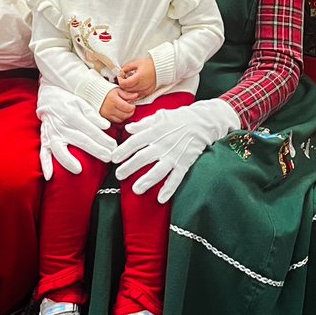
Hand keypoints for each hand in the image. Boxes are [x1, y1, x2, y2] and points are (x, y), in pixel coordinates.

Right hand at [37, 81, 117, 178]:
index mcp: (72, 115)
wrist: (47, 96)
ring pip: (59, 149)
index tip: (114, 147)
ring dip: (68, 160)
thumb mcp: (81, 102)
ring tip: (78, 170)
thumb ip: (93, 114)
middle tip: (108, 158)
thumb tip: (106, 126)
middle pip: (80, 140)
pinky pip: (43, 153)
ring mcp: (52, 134)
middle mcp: (61, 126)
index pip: (90, 130)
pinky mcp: (45, 140)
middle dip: (95, 150)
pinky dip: (45, 164)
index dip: (103, 139)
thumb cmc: (67, 101)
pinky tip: (50, 176)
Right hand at [100, 88, 136, 123]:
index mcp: (113, 99)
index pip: (127, 108)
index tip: (132, 105)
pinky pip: (115, 121)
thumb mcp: (117, 89)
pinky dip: (119, 118)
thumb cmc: (106, 91)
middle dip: (130, 112)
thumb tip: (136, 95)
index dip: (132, 107)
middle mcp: (109, 108)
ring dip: (125, 115)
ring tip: (124, 110)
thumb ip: (127, 94)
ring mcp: (107, 113)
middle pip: (125, 115)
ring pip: (121, 119)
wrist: (94, 93)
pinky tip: (119, 112)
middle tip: (130, 108)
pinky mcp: (105, 117)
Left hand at [112, 97, 239, 202]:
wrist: (202, 122)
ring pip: (159, 170)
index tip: (113, 158)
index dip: (123, 150)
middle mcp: (163, 144)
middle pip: (143, 157)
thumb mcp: (159, 116)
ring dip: (147, 180)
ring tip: (136, 189)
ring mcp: (174, 155)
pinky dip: (169, 188)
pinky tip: (161, 198)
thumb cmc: (179, 118)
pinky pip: (176, 177)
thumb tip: (128, 128)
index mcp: (154, 131)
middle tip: (119, 175)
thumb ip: (143, 123)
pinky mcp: (185, 162)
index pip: (135, 141)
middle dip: (130, 167)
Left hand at [117, 57, 155, 98]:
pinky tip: (133, 87)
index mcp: (139, 78)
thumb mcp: (137, 63)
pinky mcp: (147, 93)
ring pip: (131, 94)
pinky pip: (137, 95)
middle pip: (127, 90)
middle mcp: (142, 85)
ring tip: (129, 83)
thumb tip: (121, 72)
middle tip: (123, 79)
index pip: (125, 84)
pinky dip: (133, 93)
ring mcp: (145, 90)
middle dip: (123, 85)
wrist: (162, 69)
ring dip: (128, 89)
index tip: (120, 77)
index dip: (120, 81)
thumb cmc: (150, 65)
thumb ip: (127, 67)